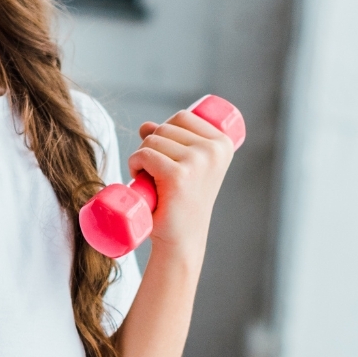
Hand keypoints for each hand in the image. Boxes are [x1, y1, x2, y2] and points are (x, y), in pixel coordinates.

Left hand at [131, 109, 235, 259]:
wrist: (181, 240)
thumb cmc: (182, 203)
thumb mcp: (184, 167)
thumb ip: (169, 142)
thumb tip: (145, 125)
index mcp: (223, 144)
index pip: (183, 116)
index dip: (166, 130)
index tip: (168, 157)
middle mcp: (214, 150)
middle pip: (165, 126)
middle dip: (151, 145)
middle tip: (155, 173)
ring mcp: (197, 162)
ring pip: (151, 139)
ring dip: (141, 156)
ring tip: (150, 179)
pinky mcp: (177, 175)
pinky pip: (144, 154)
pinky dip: (134, 163)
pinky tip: (138, 178)